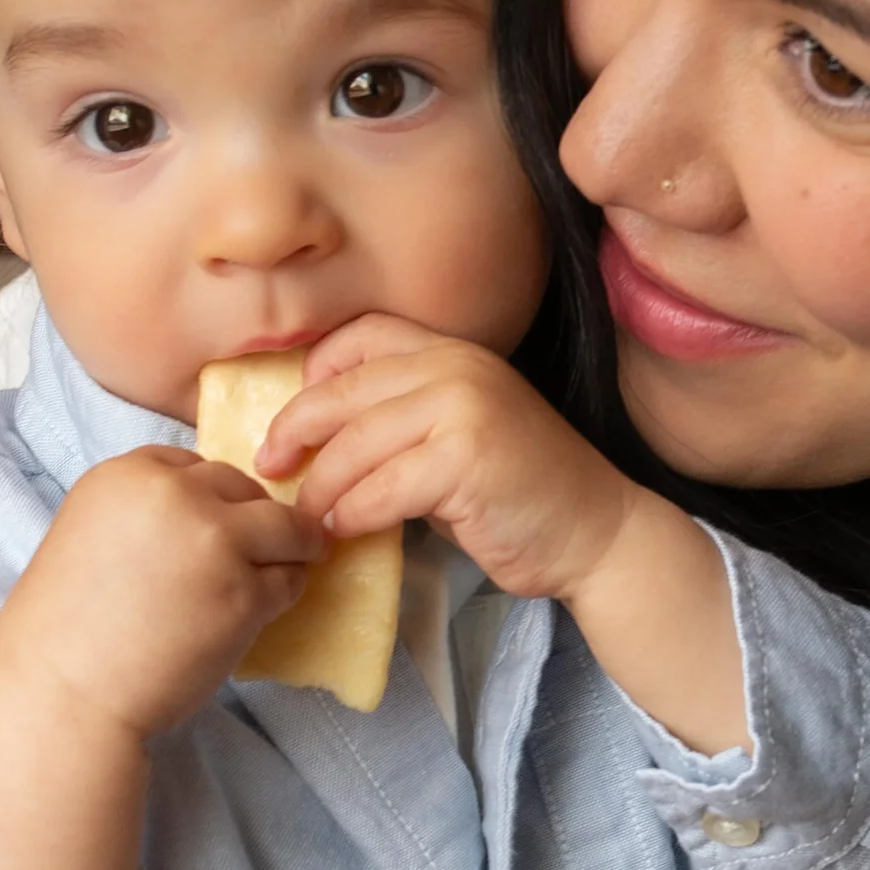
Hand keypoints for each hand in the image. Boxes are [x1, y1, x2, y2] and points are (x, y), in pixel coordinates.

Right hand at [0, 445, 319, 745]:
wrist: (62, 693)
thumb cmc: (67, 629)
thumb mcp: (92, 536)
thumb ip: (146, 515)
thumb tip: (210, 514)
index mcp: (126, 474)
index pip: (193, 465)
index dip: (207, 499)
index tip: (206, 530)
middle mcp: (174, 495)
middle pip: (242, 487)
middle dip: (248, 521)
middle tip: (245, 557)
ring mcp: (216, 541)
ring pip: (284, 527)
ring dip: (287, 551)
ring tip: (272, 577)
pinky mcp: (246, 592)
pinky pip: (290, 580)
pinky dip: (283, 595)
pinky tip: (255, 615)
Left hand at [264, 319, 746, 753]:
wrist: (597, 533)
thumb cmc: (521, 495)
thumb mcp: (460, 436)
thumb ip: (403, 424)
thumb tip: (321, 441)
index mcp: (455, 353)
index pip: (362, 336)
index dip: (315, 372)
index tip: (296, 418)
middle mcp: (458, 368)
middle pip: (343, 391)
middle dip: (296, 433)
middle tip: (272, 468)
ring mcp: (464, 409)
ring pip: (354, 445)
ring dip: (321, 488)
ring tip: (310, 518)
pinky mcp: (466, 460)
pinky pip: (380, 488)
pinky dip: (352, 515)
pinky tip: (345, 533)